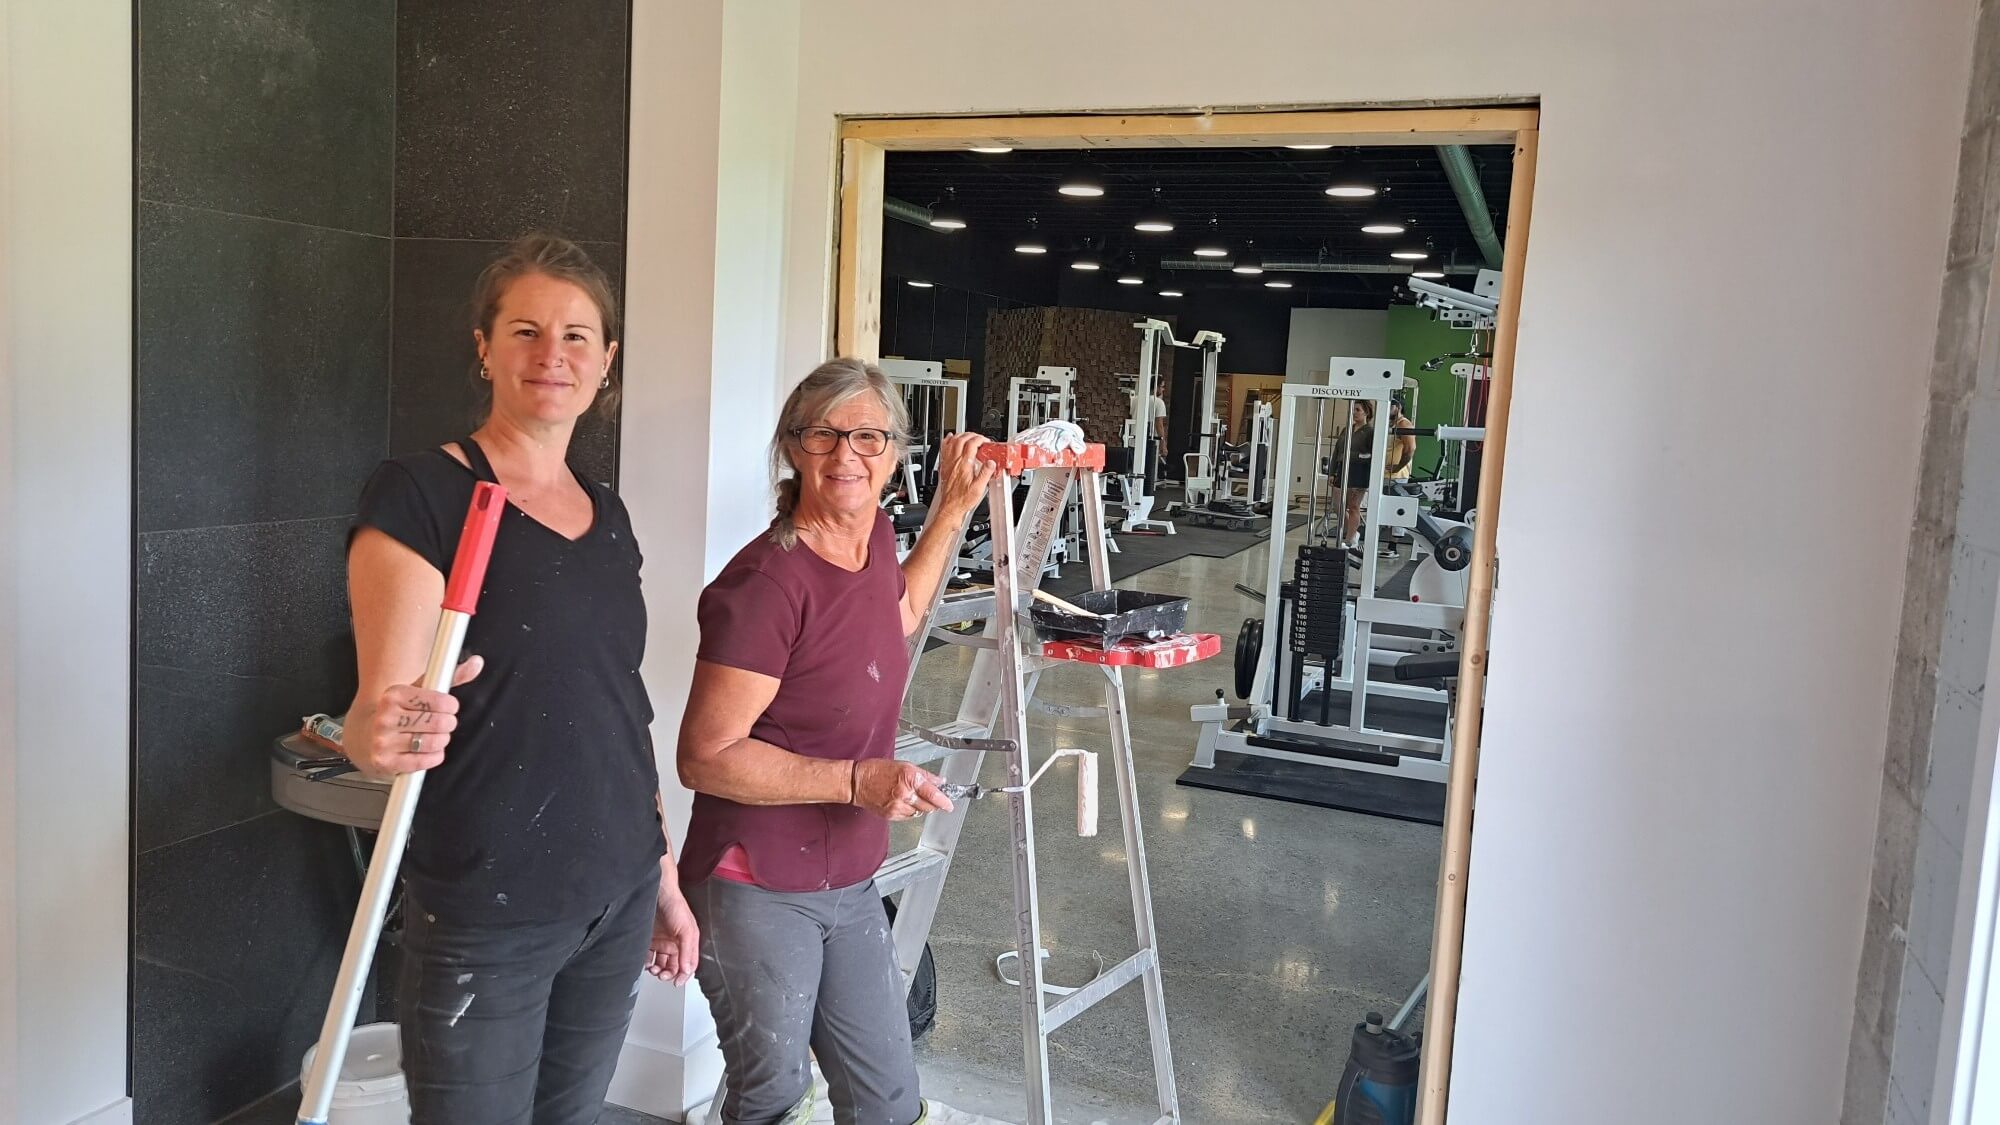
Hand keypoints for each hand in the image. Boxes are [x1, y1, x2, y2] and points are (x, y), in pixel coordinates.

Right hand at [348, 655, 483, 775]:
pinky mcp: (385, 762)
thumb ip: (449, 677)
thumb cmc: (399, 712)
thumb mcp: (419, 690)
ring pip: (431, 743)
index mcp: (393, 695)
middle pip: (436, 723)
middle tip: (445, 723)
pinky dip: (434, 756)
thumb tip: (476, 663)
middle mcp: (385, 717)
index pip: (436, 701)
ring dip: (442, 741)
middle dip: (448, 724)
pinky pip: (423, 761)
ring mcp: (383, 741)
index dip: (450, 706)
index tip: (450, 708)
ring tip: (436, 736)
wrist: (364, 736)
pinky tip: (429, 750)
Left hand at [647, 876, 699, 985]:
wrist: (657, 891)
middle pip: (672, 966)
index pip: (687, 964)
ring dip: (657, 970)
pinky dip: (646, 962)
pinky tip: (646, 962)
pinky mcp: (649, 939)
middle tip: (662, 975)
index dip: (683, 975)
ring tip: (653, 969)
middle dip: (668, 974)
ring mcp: (661, 941)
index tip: (676, 982)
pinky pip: (647, 956)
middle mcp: (674, 944)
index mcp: (686, 943)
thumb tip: (686, 970)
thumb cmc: (676, 905)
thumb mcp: (687, 929)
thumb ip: (687, 951)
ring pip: (660, 963)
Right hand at [851, 759, 953, 820]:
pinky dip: (909, 811)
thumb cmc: (877, 770)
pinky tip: (902, 802)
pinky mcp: (891, 815)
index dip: (944, 801)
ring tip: (911, 797)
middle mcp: (905, 793)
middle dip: (932, 803)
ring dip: (920, 807)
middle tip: (931, 798)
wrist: (856, 782)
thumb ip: (924, 775)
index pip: (933, 793)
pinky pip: (907, 816)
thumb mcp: (904, 766)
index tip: (950, 804)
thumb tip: (940, 781)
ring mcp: (897, 806)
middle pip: (928, 806)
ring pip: (919, 813)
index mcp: (909, 778)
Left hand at [931, 431, 994, 519]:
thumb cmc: (962, 500)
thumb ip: (986, 473)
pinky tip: (950, 438)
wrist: (950, 507)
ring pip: (951, 442)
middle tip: (978, 437)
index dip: (980, 439)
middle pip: (961, 439)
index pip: (971, 444)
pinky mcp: (944, 467)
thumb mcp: (979, 488)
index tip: (985, 441)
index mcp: (964, 465)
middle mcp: (954, 462)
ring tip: (967, 436)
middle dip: (971, 435)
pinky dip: (947, 441)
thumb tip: (991, 462)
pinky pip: (943, 449)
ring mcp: (948, 463)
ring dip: (960, 436)